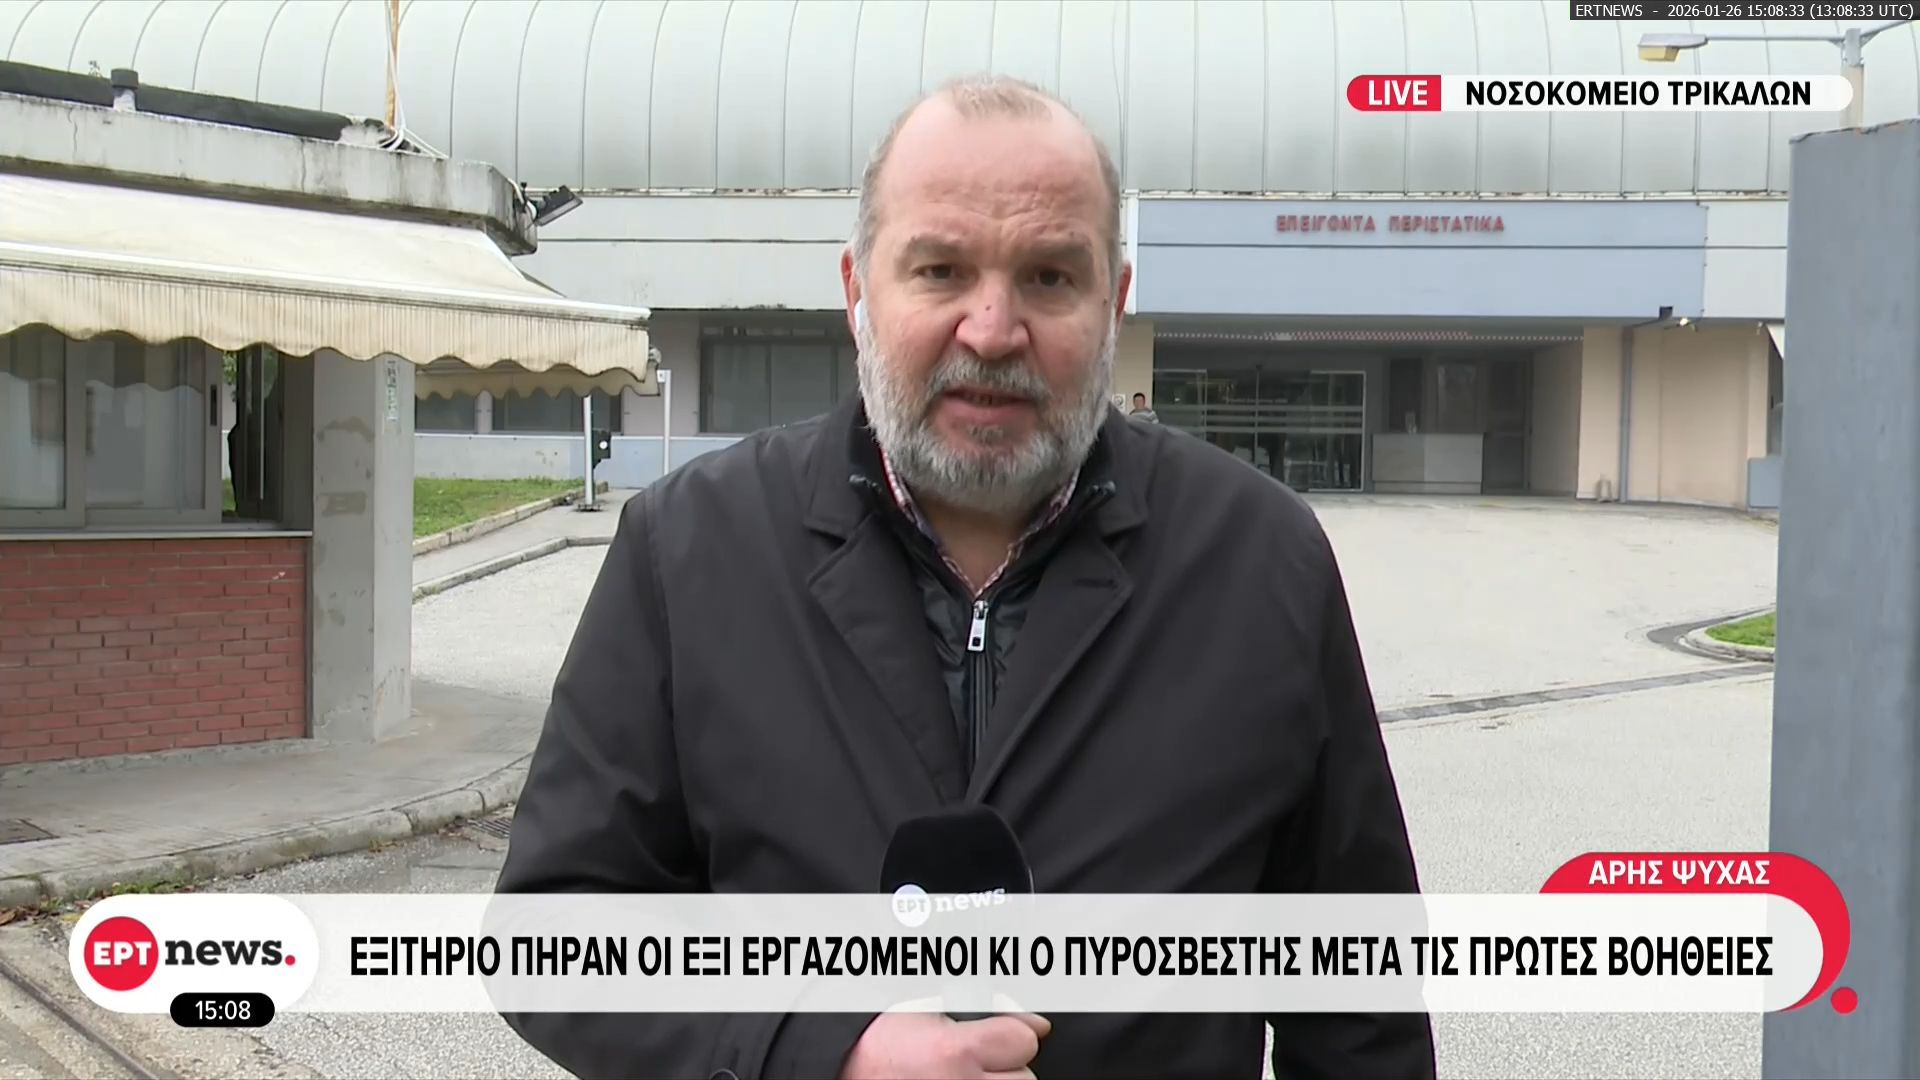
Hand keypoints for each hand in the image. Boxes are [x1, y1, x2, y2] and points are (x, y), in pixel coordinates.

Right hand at [839, 1006, 1050, 1079]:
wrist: (847, 1070)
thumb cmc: (879, 1042)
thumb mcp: (931, 1008)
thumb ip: (993, 1009)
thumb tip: (1036, 1022)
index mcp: (954, 1052)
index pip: (1024, 1039)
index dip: (1010, 1033)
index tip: (997, 1036)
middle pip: (1024, 1077)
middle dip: (1005, 1066)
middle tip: (974, 1061)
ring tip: (964, 1077)